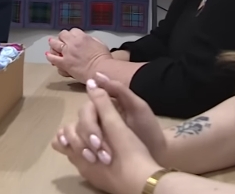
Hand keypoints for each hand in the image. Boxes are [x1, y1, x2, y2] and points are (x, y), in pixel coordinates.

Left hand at [45, 28, 111, 80]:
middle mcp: (72, 43)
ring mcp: (67, 53)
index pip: (73, 31)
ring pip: (55, 44)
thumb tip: (86, 39)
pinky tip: (48, 55)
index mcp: (82, 37)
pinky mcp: (64, 63)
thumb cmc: (103, 58)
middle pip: (62, 35)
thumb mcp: (99, 43)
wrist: (100, 70)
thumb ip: (91, 40)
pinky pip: (53, 58)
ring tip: (51, 44)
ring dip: (53, 44)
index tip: (72, 37)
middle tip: (62, 41)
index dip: (72, 34)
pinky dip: (50, 56)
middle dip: (62, 37)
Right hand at [52, 78, 162, 193]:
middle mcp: (97, 117)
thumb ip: (118, 90)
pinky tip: (80, 158)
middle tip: (99, 153)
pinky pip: (78, 145)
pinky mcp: (93, 147)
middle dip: (87, 137)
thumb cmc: (148, 129)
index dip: (89, 124)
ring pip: (75, 134)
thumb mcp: (137, 107)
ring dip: (80, 145)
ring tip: (93, 159)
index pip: (87, 109)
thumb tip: (95, 75)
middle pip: (80, 122)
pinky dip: (74, 150)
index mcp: (106, 105)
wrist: (159, 154)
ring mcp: (95, 132)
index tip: (97, 140)